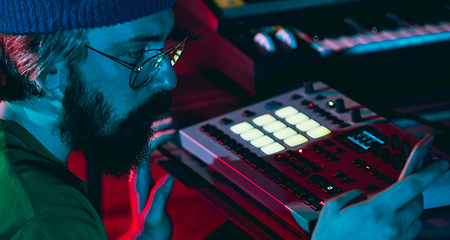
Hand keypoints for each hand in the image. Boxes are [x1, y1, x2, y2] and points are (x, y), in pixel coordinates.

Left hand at [119, 117, 175, 239]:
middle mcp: (137, 174)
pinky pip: (148, 154)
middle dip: (154, 129)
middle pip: (141, 144)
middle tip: (169, 119)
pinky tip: (164, 139)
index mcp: (138, 180)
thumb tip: (168, 176)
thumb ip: (160, 196)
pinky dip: (156, 142)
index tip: (172, 131)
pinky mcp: (146, 178)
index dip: (156, 138)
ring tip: (167, 123)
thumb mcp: (155, 214)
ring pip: (144, 147)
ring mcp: (141, 175)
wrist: (145, 238)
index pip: (144, 151)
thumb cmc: (150, 228)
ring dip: (154, 133)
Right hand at [311, 137, 449, 239]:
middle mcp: (391, 225)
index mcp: (376, 210)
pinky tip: (389, 225)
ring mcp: (396, 239)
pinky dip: (405, 226)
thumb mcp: (332, 209)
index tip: (441, 164)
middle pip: (418, 202)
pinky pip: (410, 234)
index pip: (412, 186)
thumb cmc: (330, 239)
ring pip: (417, 220)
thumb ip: (350, 195)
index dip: (430, 172)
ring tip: (392, 210)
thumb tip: (360, 193)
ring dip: (410, 211)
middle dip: (413, 194)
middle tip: (401, 191)